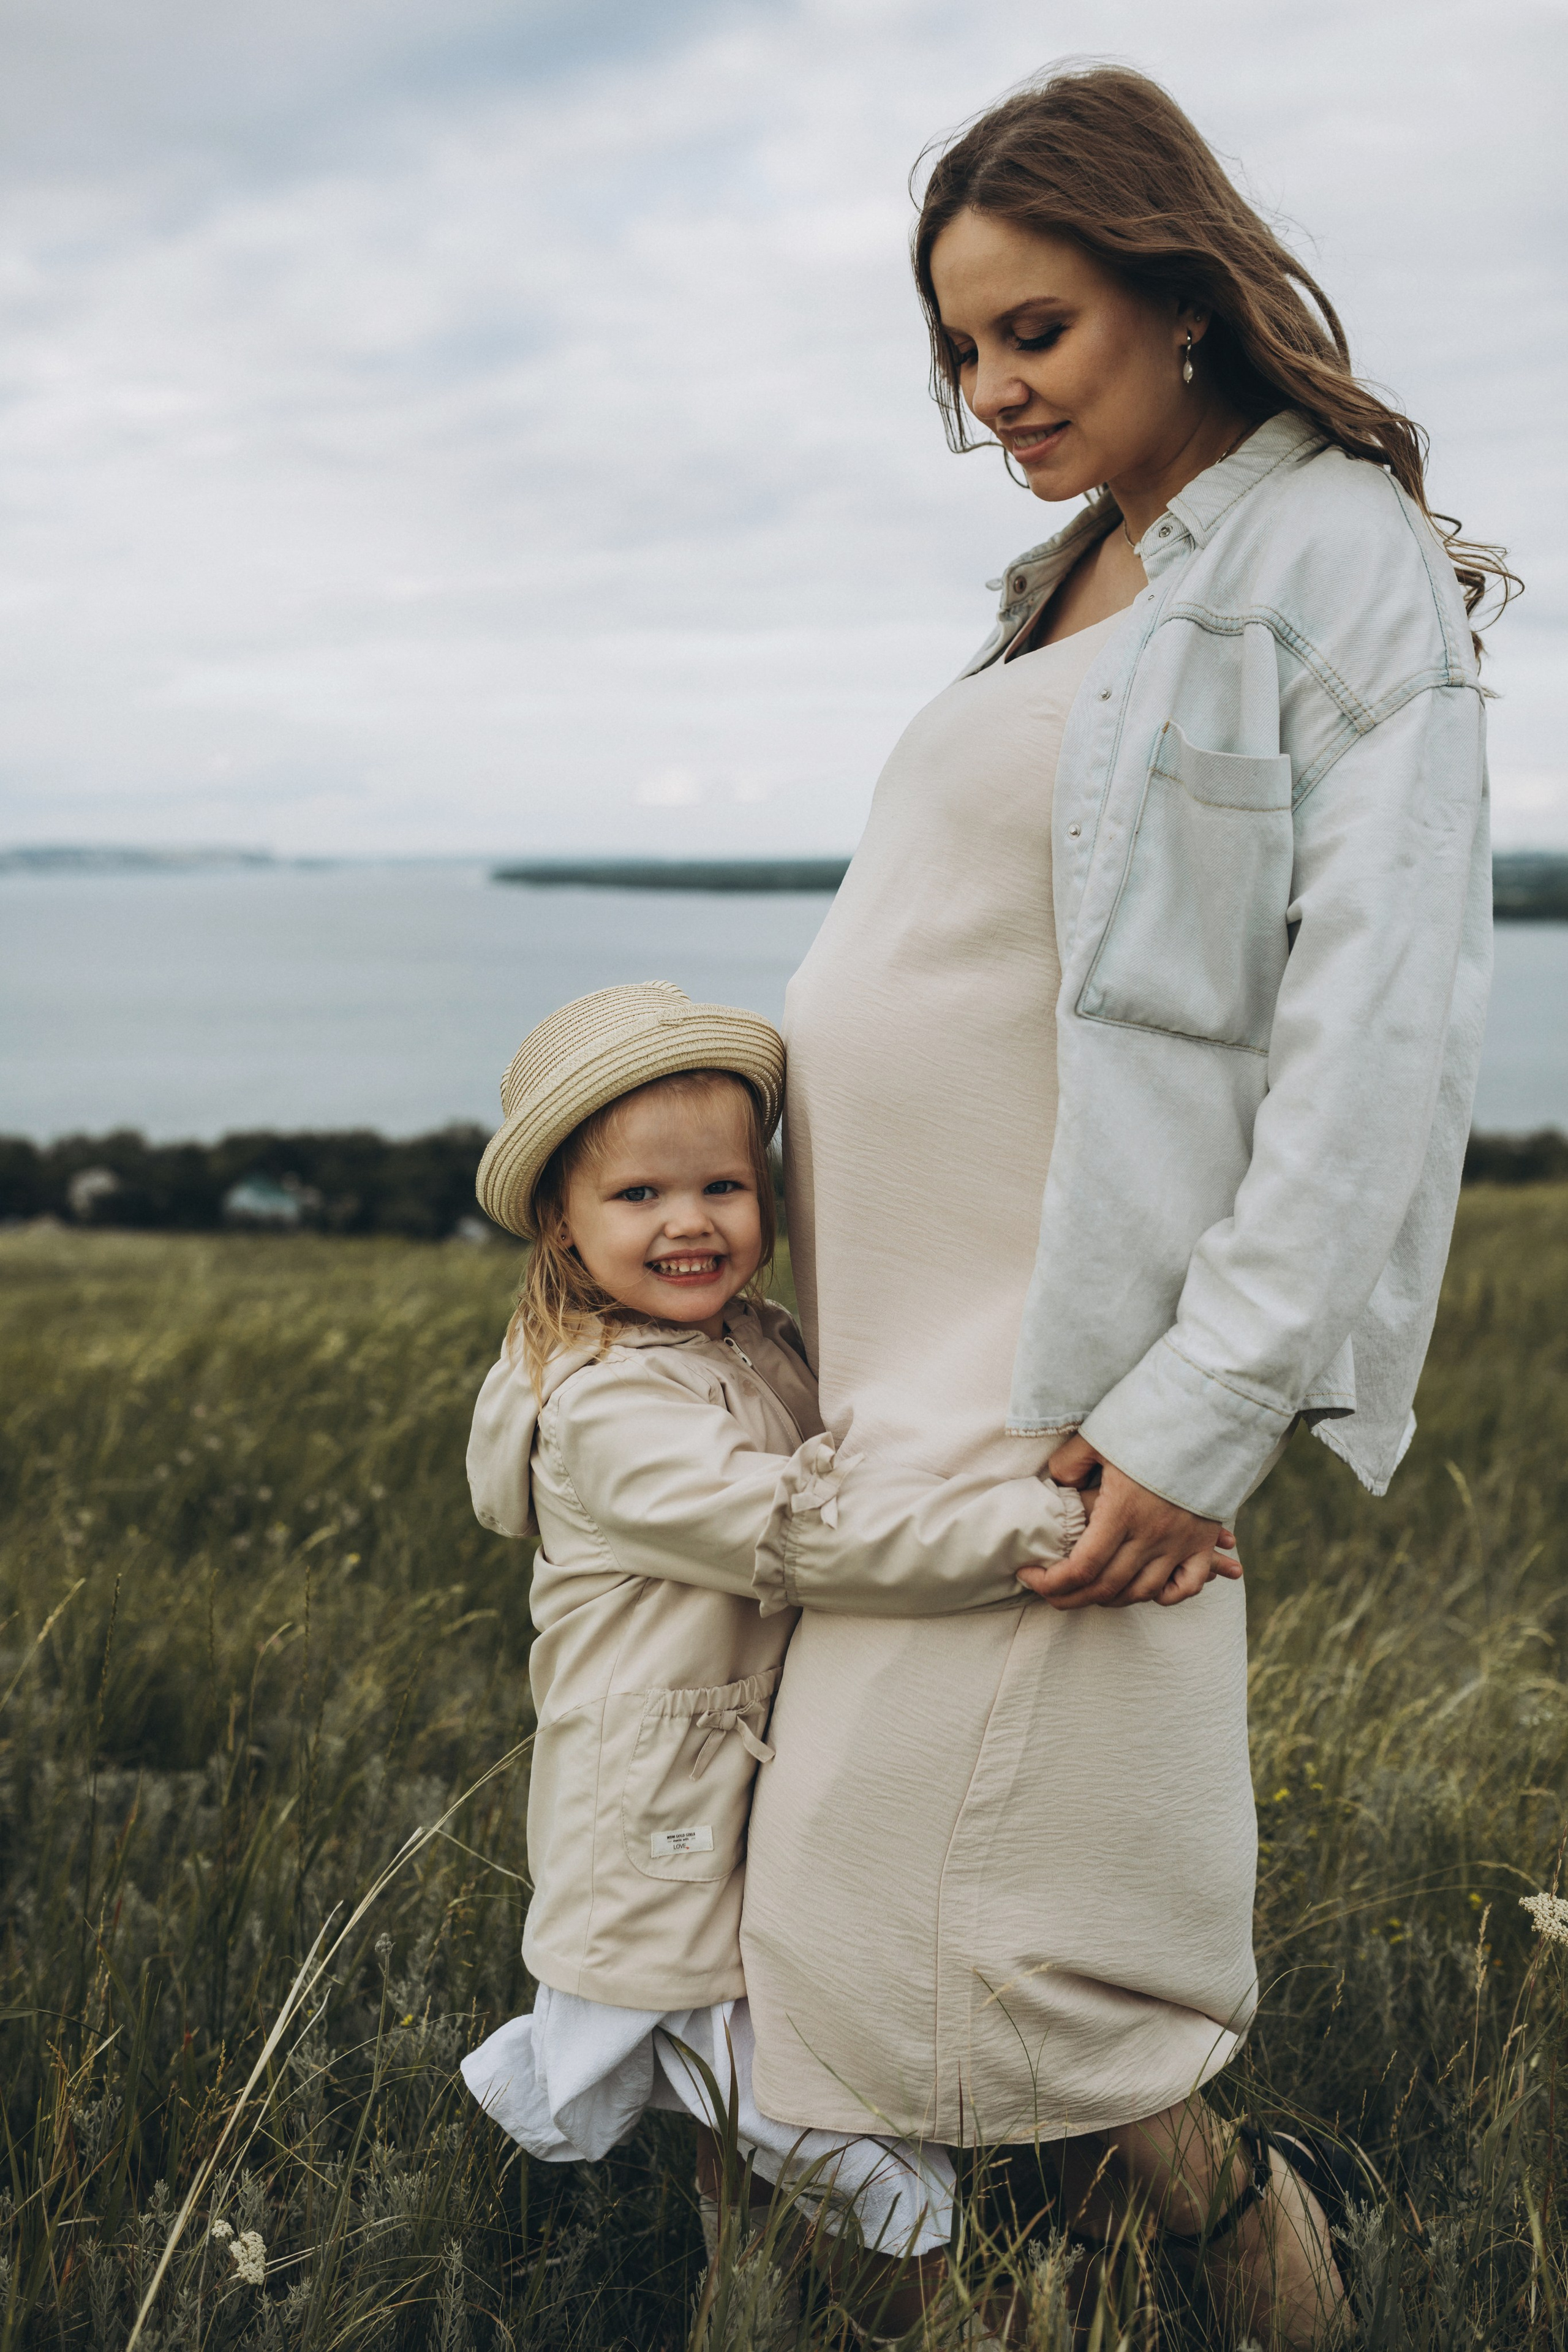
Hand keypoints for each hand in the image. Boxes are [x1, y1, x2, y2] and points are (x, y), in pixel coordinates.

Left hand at [1016, 1434, 1243, 1610]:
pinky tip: (1145, 1589)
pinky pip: (1186, 1586)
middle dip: (1070, 1598)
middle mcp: (1151, 1534)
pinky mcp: (1201, 1541)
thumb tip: (1058, 1487)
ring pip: (1142, 1592)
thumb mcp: (1097, 1437)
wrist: (1205, 1419)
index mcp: (1121, 1511)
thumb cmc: (1146, 1424)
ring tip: (1089, 1590)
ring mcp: (1179, 1542)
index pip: (1082, 1567)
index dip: (1051, 1582)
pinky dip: (1165, 1595)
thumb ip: (1069, 1465)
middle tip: (1049, 1592)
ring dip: (1111, 1599)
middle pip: (1107, 1587)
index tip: (1028, 1575)